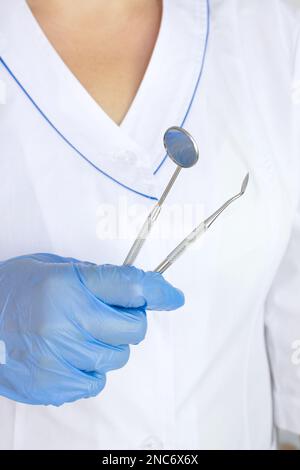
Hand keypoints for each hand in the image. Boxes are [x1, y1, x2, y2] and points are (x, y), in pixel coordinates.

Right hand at [0, 253, 183, 405]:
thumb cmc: (15, 290)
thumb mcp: (56, 267)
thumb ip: (98, 277)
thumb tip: (139, 289)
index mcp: (68, 285)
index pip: (131, 287)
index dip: (159, 291)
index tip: (172, 297)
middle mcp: (65, 321)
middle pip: (134, 328)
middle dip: (129, 320)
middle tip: (108, 314)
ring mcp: (59, 357)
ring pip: (118, 357)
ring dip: (108, 345)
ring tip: (80, 334)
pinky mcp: (53, 385)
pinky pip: (96, 382)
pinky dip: (90, 368)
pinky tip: (69, 354)